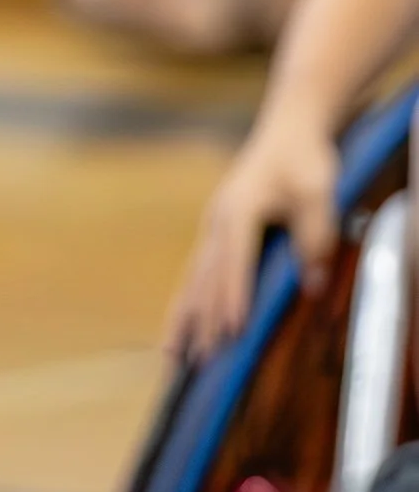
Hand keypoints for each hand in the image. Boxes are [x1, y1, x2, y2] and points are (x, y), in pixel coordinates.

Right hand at [166, 119, 340, 361]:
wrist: (288, 130)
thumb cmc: (305, 159)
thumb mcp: (320, 194)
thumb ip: (316, 239)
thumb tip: (313, 287)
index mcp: (239, 211)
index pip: (234, 264)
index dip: (233, 299)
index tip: (232, 332)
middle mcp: (217, 223)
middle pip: (204, 280)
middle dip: (201, 322)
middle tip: (198, 361)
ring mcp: (211, 229)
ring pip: (192, 282)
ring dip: (183, 320)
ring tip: (171, 356)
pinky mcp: (215, 234)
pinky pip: (195, 276)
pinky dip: (186, 304)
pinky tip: (180, 328)